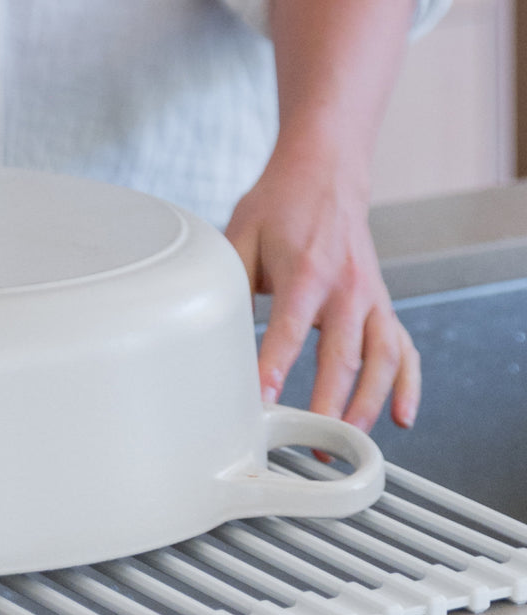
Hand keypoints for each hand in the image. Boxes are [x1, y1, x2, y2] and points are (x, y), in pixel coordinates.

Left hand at [225, 139, 418, 431]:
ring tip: (349, 440)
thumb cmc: (280, 204)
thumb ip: (227, 280)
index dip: (273, 370)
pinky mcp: (382, 303)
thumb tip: (206, 325)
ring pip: (383, 359)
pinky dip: (409, 385)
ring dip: (369, 404)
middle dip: (328, 404)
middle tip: (312, 442)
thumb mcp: (240, 234)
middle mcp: (346, 287)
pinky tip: (401, 417)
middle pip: (342, 356)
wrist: (326, 172)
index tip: (261, 404)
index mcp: (305, 271)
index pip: (288, 331)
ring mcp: (371, 296)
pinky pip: (405, 349)